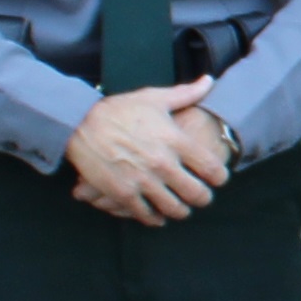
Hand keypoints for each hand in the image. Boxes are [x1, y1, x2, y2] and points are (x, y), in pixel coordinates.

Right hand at [67, 79, 222, 223]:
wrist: (79, 123)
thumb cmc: (119, 109)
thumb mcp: (154, 98)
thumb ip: (186, 94)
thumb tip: (209, 81)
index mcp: (176, 141)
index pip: (212, 169)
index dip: (220, 178)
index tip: (218, 179)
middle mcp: (163, 164)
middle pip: (197, 194)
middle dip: (203, 199)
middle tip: (202, 198)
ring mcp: (143, 181)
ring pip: (174, 209)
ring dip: (180, 211)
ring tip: (181, 209)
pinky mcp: (123, 193)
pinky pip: (145, 214)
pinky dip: (154, 219)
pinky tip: (157, 217)